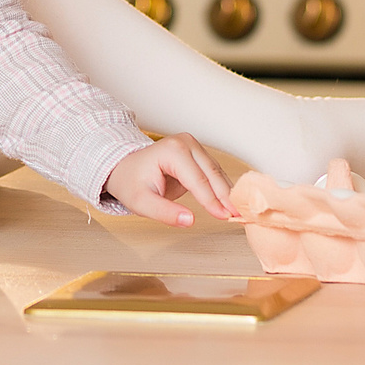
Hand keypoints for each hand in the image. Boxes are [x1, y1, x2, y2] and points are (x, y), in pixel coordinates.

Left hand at [104, 135, 235, 226]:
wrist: (124, 169)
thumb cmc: (130, 183)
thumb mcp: (141, 202)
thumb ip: (164, 212)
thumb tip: (189, 221)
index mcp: (172, 151)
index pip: (198, 180)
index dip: (212, 200)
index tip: (225, 217)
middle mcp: (186, 143)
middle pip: (212, 173)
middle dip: (226, 196)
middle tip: (240, 216)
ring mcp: (193, 147)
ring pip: (216, 172)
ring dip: (227, 192)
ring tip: (239, 212)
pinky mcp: (197, 155)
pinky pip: (213, 172)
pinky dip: (222, 188)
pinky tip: (229, 203)